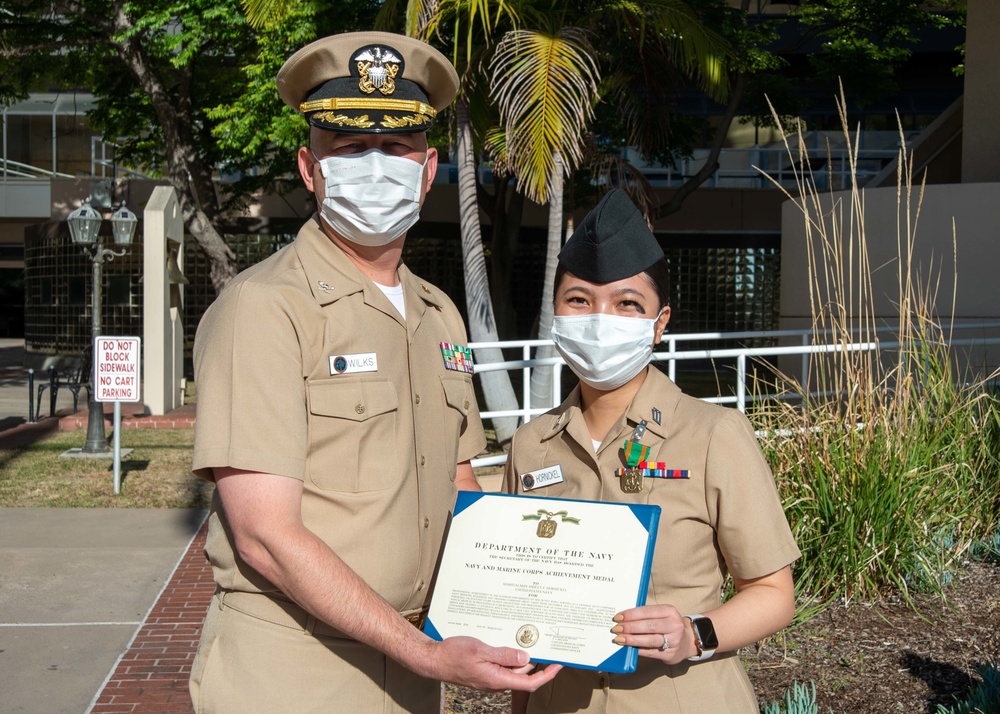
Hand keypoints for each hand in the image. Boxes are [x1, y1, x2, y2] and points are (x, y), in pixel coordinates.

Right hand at [415, 636, 561, 691]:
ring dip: (520, 655)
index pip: (529, 682)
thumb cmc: (453, 655)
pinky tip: (508, 640)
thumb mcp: (480, 650)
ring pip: (513, 668)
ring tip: (525, 636)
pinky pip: (503, 664)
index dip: (547, 675)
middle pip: (523, 673)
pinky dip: (509, 654)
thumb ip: (504, 655)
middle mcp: (497, 681)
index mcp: (498, 679)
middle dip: (535, 659)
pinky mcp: (486, 671)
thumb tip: (526, 658)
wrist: (434, 660)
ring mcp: (491, 677)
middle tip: (544, 641)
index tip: (558, 665)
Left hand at [611, 604, 694, 664]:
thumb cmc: (668, 625)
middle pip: (649, 626)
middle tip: (616, 629)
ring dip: (632, 640)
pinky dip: (638, 650)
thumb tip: (623, 618)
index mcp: (670, 611)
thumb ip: (646, 616)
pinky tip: (629, 648)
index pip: (648, 611)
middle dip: (630, 627)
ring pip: (650, 640)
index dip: (631, 614)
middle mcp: (674, 625)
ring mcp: (674, 641)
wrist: (687, 641)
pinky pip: (651, 652)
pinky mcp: (671, 654)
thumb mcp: (662, 615)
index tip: (618, 617)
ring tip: (619, 639)